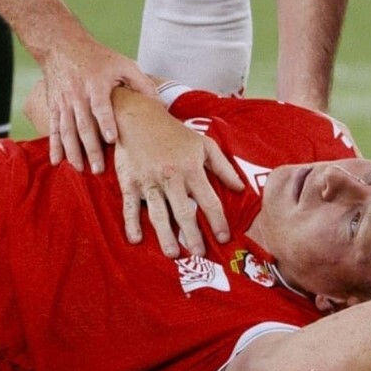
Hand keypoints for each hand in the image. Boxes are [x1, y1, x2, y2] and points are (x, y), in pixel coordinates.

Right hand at [35, 31, 156, 173]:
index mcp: (96, 85)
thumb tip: (159, 103)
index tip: (112, 139)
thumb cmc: (97, 56)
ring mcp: (64, 102)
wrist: (62, 46)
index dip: (106, 123)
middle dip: (90, 148)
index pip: (101, 107)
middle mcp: (78, 95)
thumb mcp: (122, 63)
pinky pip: (54, 129)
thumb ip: (141, 82)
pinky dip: (54, 146)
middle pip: (84, 125)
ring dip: (73, 151)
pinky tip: (58, 161)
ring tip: (80, 169)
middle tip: (98, 169)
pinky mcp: (54, 106)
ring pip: (67, 131)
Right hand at [113, 88, 243, 256]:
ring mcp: (149, 180)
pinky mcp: (129, 181)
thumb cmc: (174, 133)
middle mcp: (171, 176)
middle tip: (199, 254)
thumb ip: (223, 167)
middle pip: (184, 212)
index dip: (217, 221)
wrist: (139, 116)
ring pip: (158, 213)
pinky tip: (136, 239)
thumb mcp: (203, 144)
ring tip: (173, 253)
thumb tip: (241, 188)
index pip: (209, 200)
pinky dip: (131, 223)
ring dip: (165, 235)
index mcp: (191, 168)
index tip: (223, 238)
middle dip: (193, 235)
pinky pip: (130, 206)